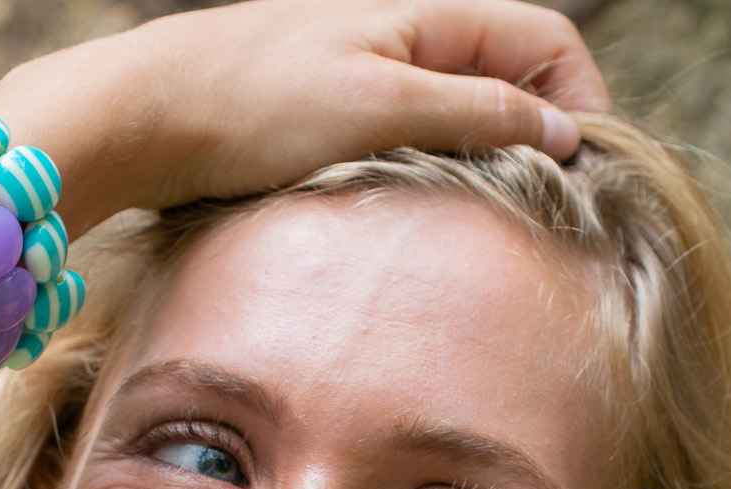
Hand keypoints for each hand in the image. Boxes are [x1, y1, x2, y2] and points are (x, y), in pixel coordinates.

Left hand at [0, 0, 611, 229]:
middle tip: (551, 212)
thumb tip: (563, 132)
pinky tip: (420, 222)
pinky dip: (432, 175)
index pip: (545, 40)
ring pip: (458, 114)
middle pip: (508, 78)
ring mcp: (362, 78)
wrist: (143, 116)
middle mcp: (401, 38)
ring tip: (492, 225)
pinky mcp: (325, 121)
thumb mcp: (380, 106)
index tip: (586, 175)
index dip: (582, 99)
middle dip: (541, 135)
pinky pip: (407, 142)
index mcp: (426, 16)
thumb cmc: (254, 104)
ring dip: (486, 163)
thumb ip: (475, 113)